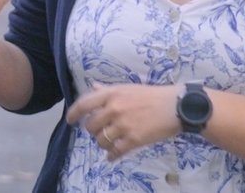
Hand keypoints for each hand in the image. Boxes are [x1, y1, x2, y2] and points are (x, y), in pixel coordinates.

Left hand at [66, 83, 181, 159]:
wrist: (175, 106)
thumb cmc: (151, 95)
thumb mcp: (127, 88)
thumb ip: (108, 90)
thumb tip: (93, 88)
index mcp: (111, 94)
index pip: (84, 104)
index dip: (73, 113)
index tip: (69, 120)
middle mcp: (114, 109)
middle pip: (91, 125)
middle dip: (93, 130)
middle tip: (99, 131)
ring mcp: (123, 125)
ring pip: (101, 140)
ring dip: (102, 143)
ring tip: (109, 142)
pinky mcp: (133, 140)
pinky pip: (115, 151)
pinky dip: (111, 155)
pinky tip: (112, 156)